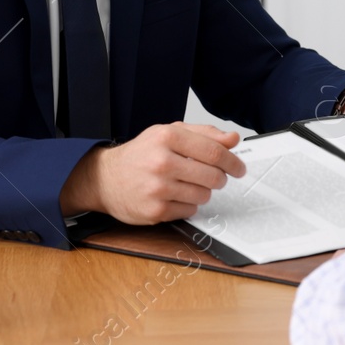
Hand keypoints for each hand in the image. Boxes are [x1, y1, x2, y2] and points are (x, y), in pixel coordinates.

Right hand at [59, 122, 245, 224]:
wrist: (105, 178)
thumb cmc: (141, 154)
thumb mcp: (169, 132)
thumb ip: (204, 134)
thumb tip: (233, 139)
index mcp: (167, 137)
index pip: (214, 151)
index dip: (232, 161)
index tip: (239, 167)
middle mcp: (161, 162)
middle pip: (213, 175)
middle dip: (220, 178)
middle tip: (215, 177)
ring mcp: (157, 188)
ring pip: (204, 195)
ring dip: (203, 191)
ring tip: (188, 184)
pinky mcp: (154, 211)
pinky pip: (190, 210)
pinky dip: (188, 204)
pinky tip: (175, 195)